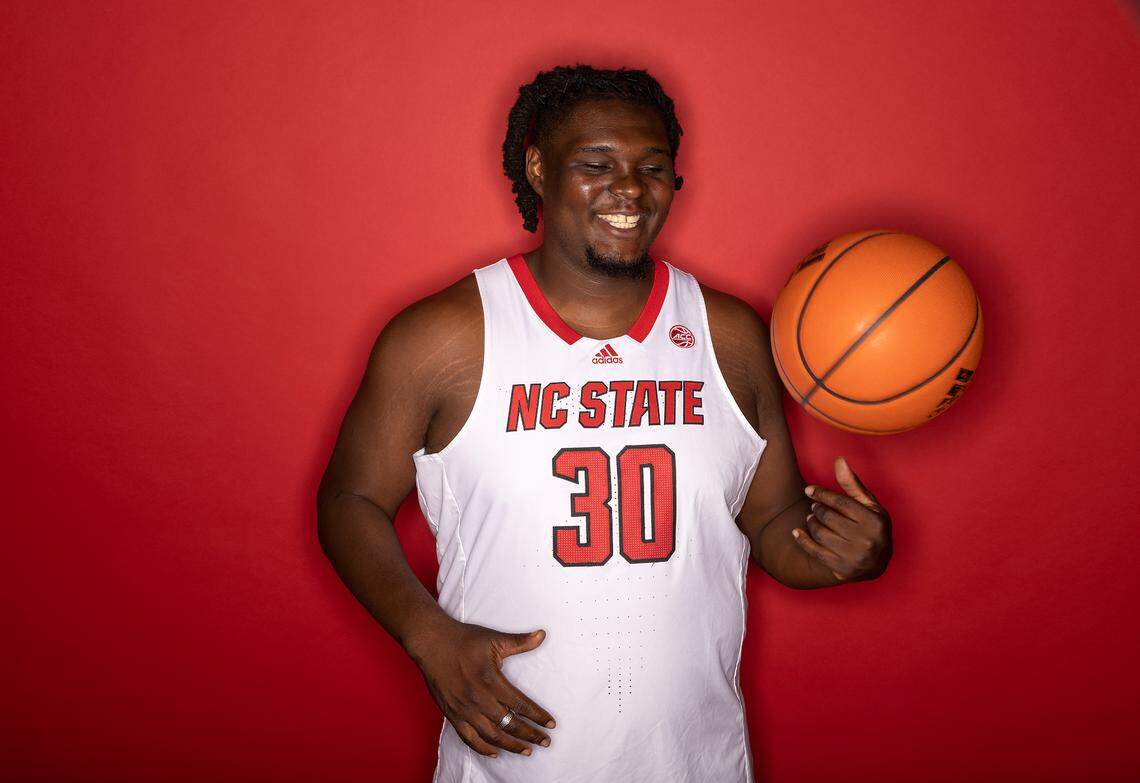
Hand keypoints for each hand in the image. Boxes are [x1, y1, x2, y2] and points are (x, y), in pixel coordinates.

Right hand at [408, 618, 554, 758]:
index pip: (520, 704)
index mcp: (491, 680)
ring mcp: (464, 709)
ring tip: (526, 751)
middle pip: (509, 724)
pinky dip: (483, 748)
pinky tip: (496, 752)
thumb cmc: (464, 640)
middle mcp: (478, 699)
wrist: (432, 643)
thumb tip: (542, 635)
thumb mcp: (494, 639)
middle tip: (545, 742)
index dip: (538, 716)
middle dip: (530, 735)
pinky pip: (469, 738)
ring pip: (491, 735)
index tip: (551, 724)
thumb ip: (520, 642)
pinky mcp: (452, 714)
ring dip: (511, 745)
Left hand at [792, 456, 891, 582]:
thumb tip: (839, 460)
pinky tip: (796, 532)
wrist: (878, 562)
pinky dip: (803, 541)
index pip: (841, 503)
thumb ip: (853, 484)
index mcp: (876, 522)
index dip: (822, 494)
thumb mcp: (869, 505)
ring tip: (811, 518)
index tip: (809, 490)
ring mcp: (855, 557)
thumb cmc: (872, 526)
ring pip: (821, 534)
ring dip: (811, 523)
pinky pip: (816, 552)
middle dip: (817, 509)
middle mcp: (867, 541)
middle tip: (813, 507)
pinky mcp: (843, 570)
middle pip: (829, 518)